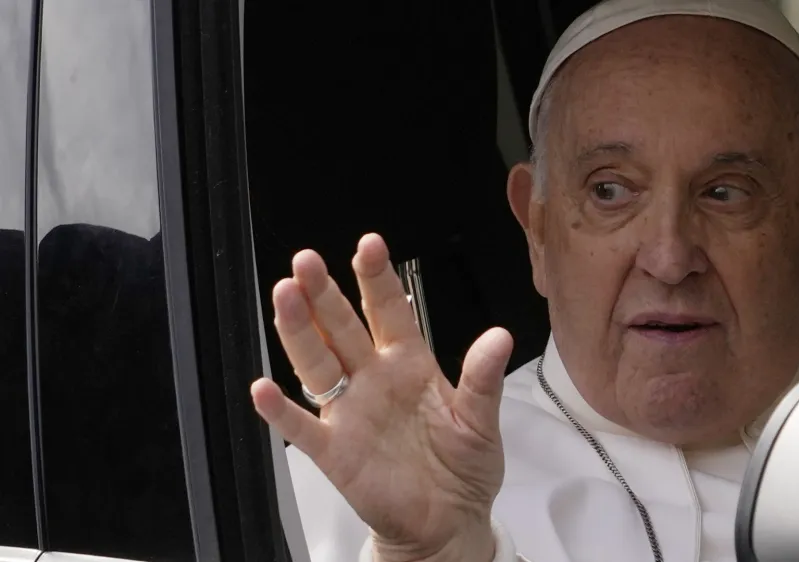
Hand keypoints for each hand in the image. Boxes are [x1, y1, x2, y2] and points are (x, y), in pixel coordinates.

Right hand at [250, 234, 513, 561]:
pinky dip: (281, 410)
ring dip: (300, 332)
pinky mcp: (334, 450)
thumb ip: (482, 379)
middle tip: (307, 261)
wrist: (448, 521)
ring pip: (317, 364)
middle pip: (343, 328)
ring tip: (285, 297)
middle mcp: (374, 379)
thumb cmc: (463, 467)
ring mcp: (350, 412)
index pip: (390, 311)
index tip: (369, 245)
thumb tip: (500, 338)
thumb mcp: (481, 421)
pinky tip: (264, 388)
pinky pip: (302, 427)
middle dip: (325, 293)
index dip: (378, 279)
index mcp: (410, 364)